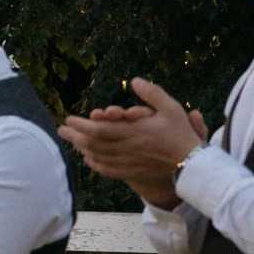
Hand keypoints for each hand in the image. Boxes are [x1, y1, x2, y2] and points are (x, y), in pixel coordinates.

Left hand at [58, 79, 208, 206]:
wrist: (192, 164)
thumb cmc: (181, 134)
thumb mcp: (171, 108)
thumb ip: (152, 94)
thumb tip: (134, 80)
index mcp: (134, 131)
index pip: (99, 129)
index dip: (81, 125)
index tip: (69, 118)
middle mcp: (127, 148)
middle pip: (93, 143)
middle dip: (74, 136)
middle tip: (61, 130)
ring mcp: (128, 162)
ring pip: (98, 156)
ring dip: (82, 148)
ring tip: (71, 141)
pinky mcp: (132, 173)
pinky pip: (108, 169)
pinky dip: (95, 163)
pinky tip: (89, 158)